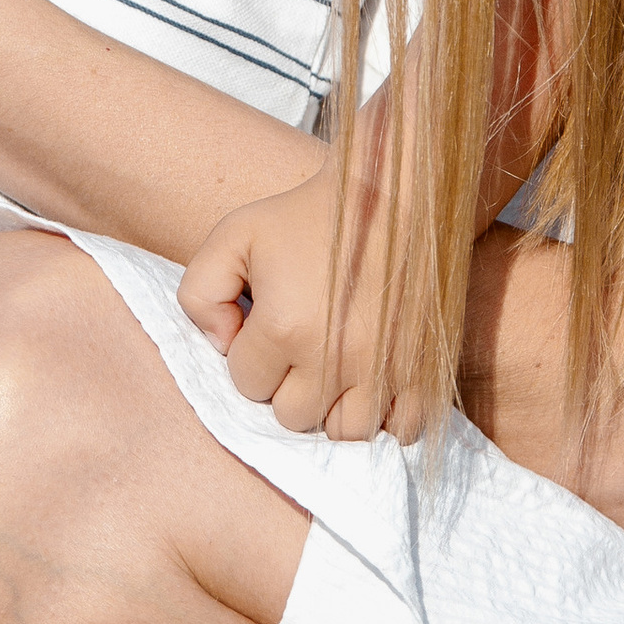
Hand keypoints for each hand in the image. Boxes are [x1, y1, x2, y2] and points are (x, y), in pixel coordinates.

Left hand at [179, 169, 428, 444]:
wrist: (391, 192)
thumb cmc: (308, 213)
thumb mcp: (235, 233)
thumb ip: (199, 292)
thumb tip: (220, 345)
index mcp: (283, 327)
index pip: (247, 384)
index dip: (252, 355)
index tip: (269, 325)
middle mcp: (334, 359)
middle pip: (294, 416)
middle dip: (289, 386)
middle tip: (300, 347)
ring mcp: (383, 369)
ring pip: (345, 431)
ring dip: (334, 407)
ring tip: (335, 370)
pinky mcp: (423, 370)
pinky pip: (402, 429)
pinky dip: (386, 416)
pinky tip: (374, 383)